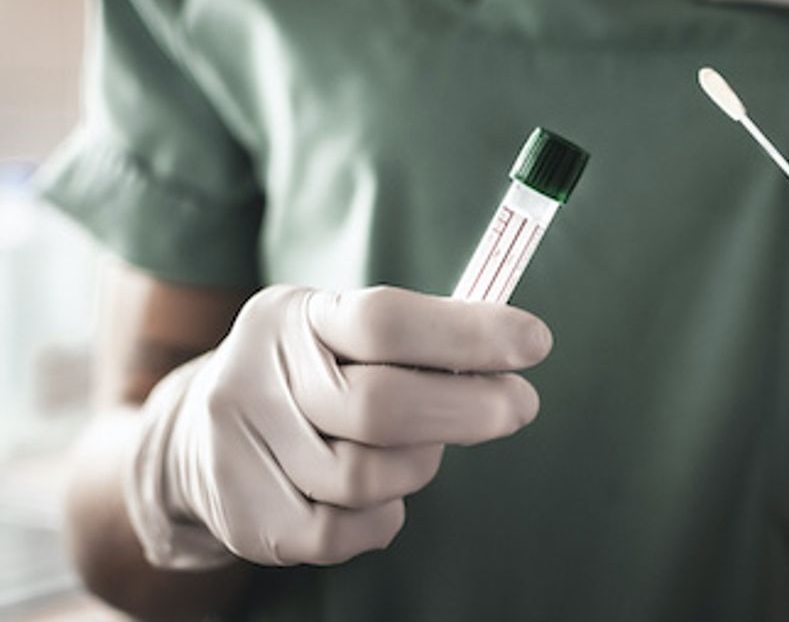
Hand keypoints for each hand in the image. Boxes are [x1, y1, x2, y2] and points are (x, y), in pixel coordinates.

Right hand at [125, 285, 551, 567]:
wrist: (194, 439)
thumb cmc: (310, 376)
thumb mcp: (342, 331)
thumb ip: (417, 336)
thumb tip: (512, 348)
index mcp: (295, 316)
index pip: (385, 319)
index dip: (467, 333)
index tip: (535, 342)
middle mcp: (256, 376)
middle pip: (381, 406)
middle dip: (468, 409)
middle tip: (519, 406)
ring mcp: (241, 449)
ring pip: (367, 476)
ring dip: (418, 465)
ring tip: (423, 450)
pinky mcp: (247, 518)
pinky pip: (344, 531)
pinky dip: (385, 516)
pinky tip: (386, 494)